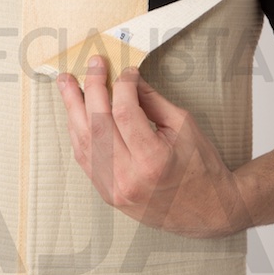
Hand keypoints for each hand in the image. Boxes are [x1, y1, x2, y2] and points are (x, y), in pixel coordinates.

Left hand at [57, 57, 247, 238]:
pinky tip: (75, 112)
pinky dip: (78, 131)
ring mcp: (114, 189)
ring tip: (66, 83)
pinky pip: (84, 157)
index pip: (125, 113)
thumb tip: (129, 80)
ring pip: (84, 140)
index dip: (123, 85)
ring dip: (73, 108)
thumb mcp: (184, 127)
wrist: (207, 210)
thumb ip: (152, 102)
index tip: (127, 71)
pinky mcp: (107, 194)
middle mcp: (128, 177)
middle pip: (98, 123)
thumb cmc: (200, 168)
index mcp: (154, 160)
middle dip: (92, 88)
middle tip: (93, 65)